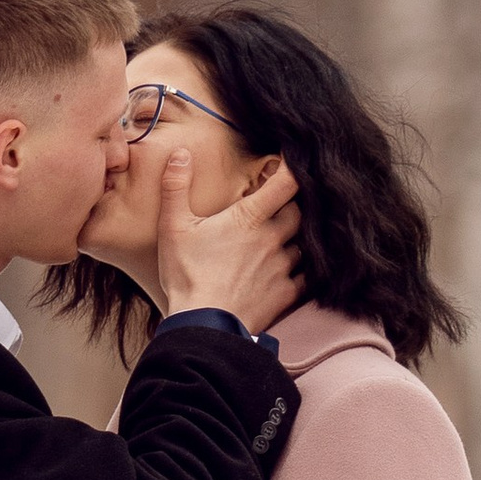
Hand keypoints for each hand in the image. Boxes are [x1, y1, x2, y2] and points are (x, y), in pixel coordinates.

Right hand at [153, 148, 302, 330]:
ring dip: (296, 239)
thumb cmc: (188, 276)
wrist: (204, 326)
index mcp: (249, 218)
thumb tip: (181, 154)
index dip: (293, 170)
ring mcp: (283, 267)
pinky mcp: (286, 294)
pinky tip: (292, 271)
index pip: (286, 183)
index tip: (292, 164)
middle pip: (299, 212)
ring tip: (282, 241)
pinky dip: (303, 271)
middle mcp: (273, 239)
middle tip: (279, 207)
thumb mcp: (173, 228)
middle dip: (292, 206)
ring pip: (304, 244)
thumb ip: (176, 187)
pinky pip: (306, 277)